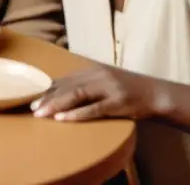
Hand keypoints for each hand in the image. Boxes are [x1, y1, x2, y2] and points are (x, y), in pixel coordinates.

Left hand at [31, 64, 171, 121]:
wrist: (157, 93)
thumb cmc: (128, 90)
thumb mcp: (106, 82)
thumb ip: (87, 85)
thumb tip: (62, 91)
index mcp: (94, 70)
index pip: (66, 79)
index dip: (48, 89)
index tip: (32, 97)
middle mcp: (99, 76)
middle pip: (68, 86)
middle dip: (48, 97)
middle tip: (32, 108)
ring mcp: (109, 89)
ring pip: (77, 96)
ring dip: (57, 105)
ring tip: (42, 113)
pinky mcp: (118, 103)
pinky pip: (94, 109)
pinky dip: (77, 114)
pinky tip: (64, 118)